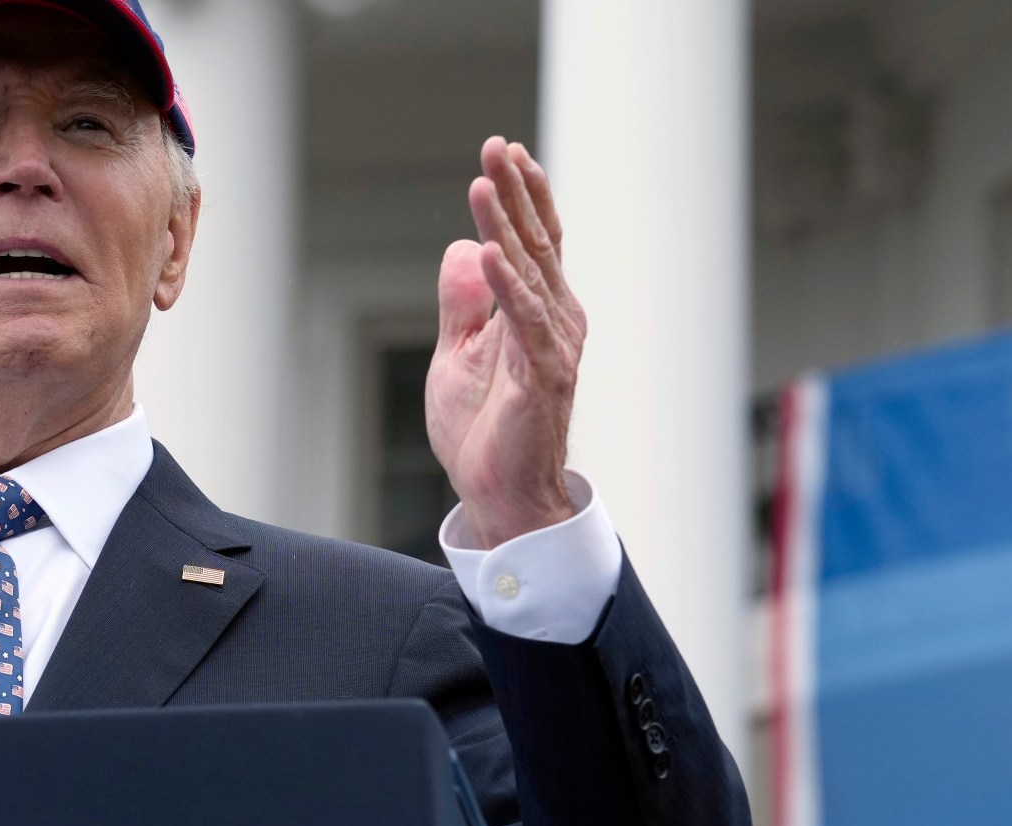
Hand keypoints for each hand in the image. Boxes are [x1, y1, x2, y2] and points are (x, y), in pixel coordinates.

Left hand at [426, 137, 585, 548]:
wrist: (498, 494)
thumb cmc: (484, 430)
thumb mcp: (457, 355)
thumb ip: (462, 303)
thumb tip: (465, 247)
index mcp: (537, 313)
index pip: (531, 242)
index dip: (520, 196)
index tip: (502, 152)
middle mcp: (555, 320)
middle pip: (535, 242)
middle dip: (516, 191)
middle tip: (496, 145)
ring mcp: (553, 346)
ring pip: (530, 271)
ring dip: (506, 223)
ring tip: (485, 181)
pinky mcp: (545, 375)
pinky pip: (525, 321)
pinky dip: (506, 285)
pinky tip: (489, 250)